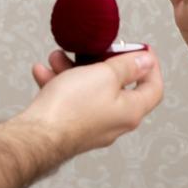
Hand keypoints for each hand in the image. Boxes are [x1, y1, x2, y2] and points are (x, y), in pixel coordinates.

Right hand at [19, 49, 163, 156]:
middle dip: (102, 63)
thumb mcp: (105, 75)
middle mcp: (115, 122)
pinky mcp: (69, 128)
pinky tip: (43, 72)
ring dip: (74, 71)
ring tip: (58, 57)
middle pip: (118, 86)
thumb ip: (128, 66)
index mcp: (131, 111)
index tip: (142, 50)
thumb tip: (145, 62)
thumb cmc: (70, 108)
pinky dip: (59, 85)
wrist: (34, 137)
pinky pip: (69, 102)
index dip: (151, 67)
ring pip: (88, 91)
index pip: (154, 88)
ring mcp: (91, 127)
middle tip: (96, 50)